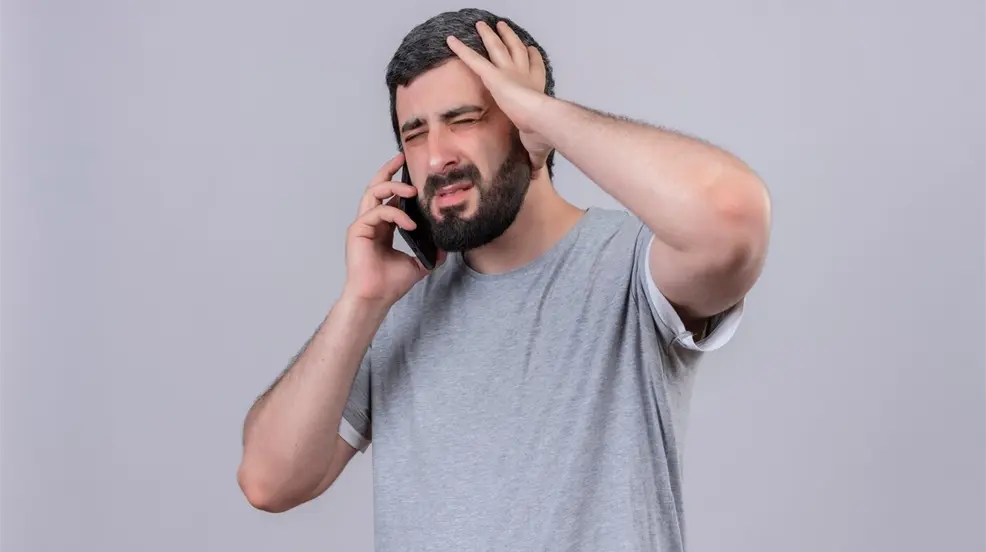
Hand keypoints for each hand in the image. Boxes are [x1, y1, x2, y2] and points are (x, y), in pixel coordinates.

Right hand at [343, 153, 444, 304]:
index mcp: (382, 227)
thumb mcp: (417, 263)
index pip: (389, 197)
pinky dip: (395, 214)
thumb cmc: (390, 284)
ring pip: (373, 193)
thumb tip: (446, 247)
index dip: (399, 183)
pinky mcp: (358, 230)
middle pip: (376, 187)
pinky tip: (410, 223)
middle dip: (388, 170)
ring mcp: (362, 225)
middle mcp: (371, 222)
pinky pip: (378, 212)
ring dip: (393, 186)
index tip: (412, 171)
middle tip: (401, 158)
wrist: (376, 298)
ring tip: (412, 189)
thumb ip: (430, 253)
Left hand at [447, 21, 553, 171]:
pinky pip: (472, 59)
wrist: (543, 123)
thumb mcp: (537, 149)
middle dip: (509, 38)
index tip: (530, 51)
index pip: (534, 69)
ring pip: (495, 48)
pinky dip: (460, 49)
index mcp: (535, 89)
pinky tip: (450, 40)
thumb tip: (534, 179)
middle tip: (503, 27)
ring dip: (487, 36)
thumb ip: (533, 160)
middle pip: (515, 51)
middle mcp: (522, 76)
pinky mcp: (493, 76)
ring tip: (480, 25)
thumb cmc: (543, 135)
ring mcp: (507, 74)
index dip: (532, 59)